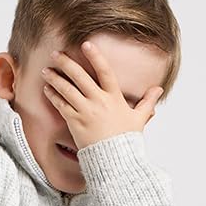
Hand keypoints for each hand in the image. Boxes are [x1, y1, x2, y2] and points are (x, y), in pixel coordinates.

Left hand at [41, 41, 162, 149]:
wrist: (114, 160)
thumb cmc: (126, 140)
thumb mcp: (139, 119)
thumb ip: (147, 102)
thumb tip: (158, 90)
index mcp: (114, 98)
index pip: (105, 71)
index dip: (95, 56)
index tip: (86, 44)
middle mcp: (98, 102)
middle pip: (80, 77)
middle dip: (67, 63)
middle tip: (56, 54)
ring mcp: (85, 112)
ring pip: (67, 90)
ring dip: (55, 78)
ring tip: (46, 70)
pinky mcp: (75, 123)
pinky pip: (61, 106)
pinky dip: (53, 96)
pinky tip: (47, 89)